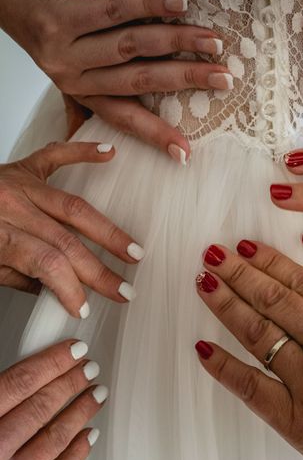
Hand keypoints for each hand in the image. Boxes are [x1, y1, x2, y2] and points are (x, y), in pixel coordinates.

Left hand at [0, 0, 230, 162]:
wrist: (9, 3)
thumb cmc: (52, 37)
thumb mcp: (72, 73)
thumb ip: (98, 94)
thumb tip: (120, 139)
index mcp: (84, 94)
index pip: (126, 119)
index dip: (156, 136)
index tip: (186, 153)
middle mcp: (75, 76)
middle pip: (141, 80)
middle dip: (188, 79)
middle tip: (224, 79)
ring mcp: (67, 46)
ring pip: (133, 44)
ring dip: (178, 41)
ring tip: (212, 40)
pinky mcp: (61, 16)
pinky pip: (114, 8)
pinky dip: (150, 4)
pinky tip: (179, 2)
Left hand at [0, 142, 142, 316]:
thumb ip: (21, 278)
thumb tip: (59, 291)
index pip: (48, 265)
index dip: (71, 289)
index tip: (85, 308)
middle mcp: (11, 206)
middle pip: (66, 241)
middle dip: (99, 270)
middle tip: (123, 288)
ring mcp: (19, 183)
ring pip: (74, 207)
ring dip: (108, 231)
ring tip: (132, 250)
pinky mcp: (22, 168)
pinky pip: (55, 155)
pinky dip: (83, 151)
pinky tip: (109, 154)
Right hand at [0, 339, 107, 459]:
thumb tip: (25, 372)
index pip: (19, 382)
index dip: (52, 363)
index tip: (74, 350)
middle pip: (40, 406)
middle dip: (70, 383)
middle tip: (89, 368)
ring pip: (54, 437)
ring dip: (80, 412)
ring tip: (96, 394)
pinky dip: (77, 451)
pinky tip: (88, 434)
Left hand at [193, 240, 302, 459]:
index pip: (302, 282)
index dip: (270, 261)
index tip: (248, 248)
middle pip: (275, 298)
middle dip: (239, 272)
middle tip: (216, 255)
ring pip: (258, 331)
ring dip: (226, 303)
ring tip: (206, 282)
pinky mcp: (297, 418)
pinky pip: (250, 385)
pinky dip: (222, 365)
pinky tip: (203, 347)